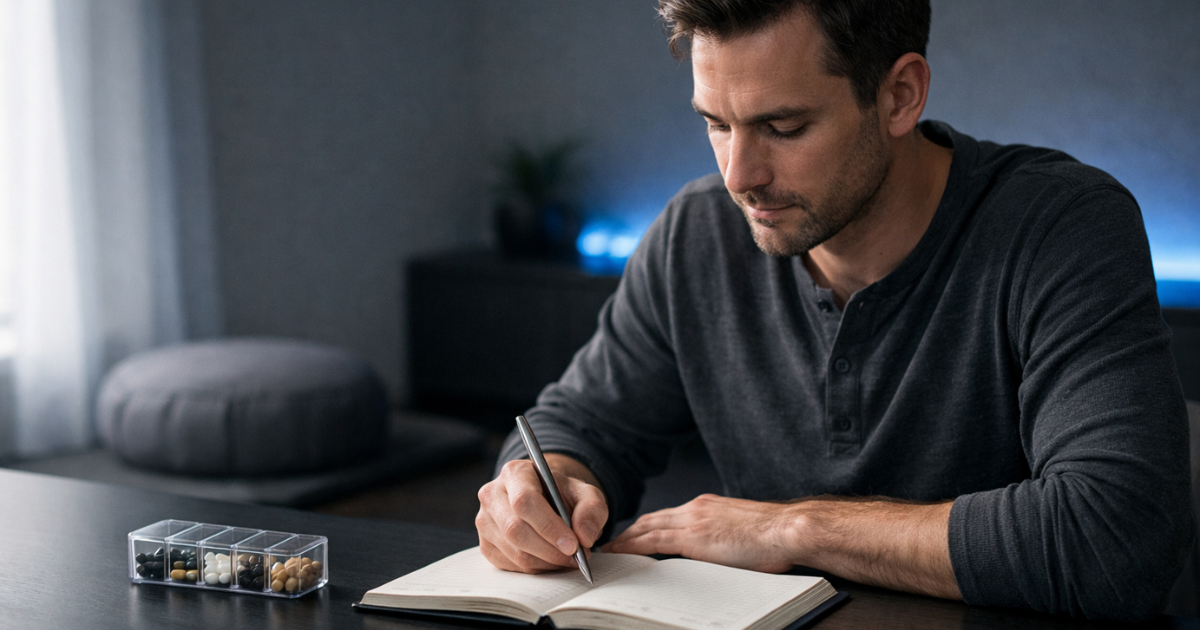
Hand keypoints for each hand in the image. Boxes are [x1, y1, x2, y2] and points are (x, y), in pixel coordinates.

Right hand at [476, 454, 608, 573]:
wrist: (546, 501)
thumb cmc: (563, 495)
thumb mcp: (586, 494)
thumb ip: (592, 510)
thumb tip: (584, 536)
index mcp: (515, 473)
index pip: (525, 501)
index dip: (549, 526)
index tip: (573, 545)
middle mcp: (492, 495)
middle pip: (515, 530)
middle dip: (550, 550)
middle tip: (575, 558)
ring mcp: (485, 522)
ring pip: (514, 552)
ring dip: (546, 562)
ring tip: (568, 559)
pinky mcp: (486, 545)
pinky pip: (511, 565)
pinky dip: (536, 569)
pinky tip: (551, 562)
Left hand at [604, 494, 798, 572]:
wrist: (787, 530)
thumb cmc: (776, 537)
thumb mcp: (743, 532)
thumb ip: (724, 538)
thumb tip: (720, 552)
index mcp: (708, 506)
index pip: (668, 516)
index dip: (648, 525)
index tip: (635, 534)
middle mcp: (695, 508)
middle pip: (652, 519)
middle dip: (630, 531)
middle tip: (613, 543)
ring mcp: (692, 520)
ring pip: (646, 528)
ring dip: (625, 539)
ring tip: (610, 550)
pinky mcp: (692, 537)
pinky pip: (652, 542)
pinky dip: (632, 546)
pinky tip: (620, 553)